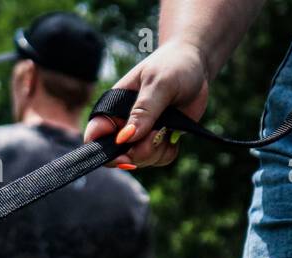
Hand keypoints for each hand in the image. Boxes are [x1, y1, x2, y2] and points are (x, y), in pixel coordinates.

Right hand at [83, 39, 210, 167]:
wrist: (196, 63)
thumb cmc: (173, 65)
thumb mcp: (158, 83)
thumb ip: (143, 111)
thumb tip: (126, 138)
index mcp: (113, 111)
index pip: (94, 138)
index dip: (102, 152)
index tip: (123, 155)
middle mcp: (123, 126)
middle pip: (118, 156)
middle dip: (137, 153)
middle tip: (156, 136)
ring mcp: (141, 135)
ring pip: (140, 160)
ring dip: (155, 152)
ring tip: (167, 128)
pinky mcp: (159, 140)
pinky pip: (159, 160)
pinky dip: (167, 153)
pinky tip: (174, 135)